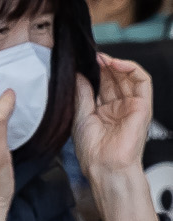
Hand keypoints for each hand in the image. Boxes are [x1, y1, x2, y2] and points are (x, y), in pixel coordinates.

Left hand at [76, 55, 160, 220]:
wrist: (105, 165)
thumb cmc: (92, 149)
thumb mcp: (80, 115)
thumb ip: (81, 93)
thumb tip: (77, 73)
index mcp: (103, 110)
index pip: (101, 83)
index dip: (93, 70)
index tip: (81, 60)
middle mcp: (118, 106)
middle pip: (114, 77)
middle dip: (103, 64)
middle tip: (90, 55)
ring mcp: (131, 106)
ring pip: (128, 76)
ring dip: (116, 63)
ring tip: (101, 57)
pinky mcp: (143, 106)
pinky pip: (143, 82)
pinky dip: (131, 68)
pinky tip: (116, 63)